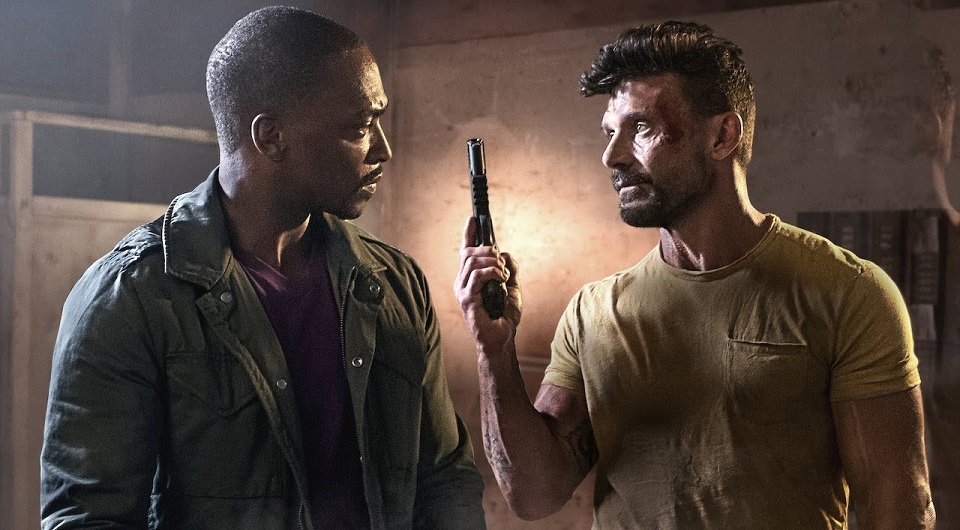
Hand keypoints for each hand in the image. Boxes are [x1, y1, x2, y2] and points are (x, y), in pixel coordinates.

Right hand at [454, 217, 521, 353]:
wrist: (502, 339)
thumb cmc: (504, 316)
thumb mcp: (512, 286)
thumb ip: (510, 268)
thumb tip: (504, 253)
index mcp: (470, 278)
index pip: (466, 251)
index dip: (469, 233)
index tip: (473, 218)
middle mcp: (462, 282)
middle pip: (468, 252)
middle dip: (488, 250)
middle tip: (502, 262)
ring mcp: (462, 290)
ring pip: (472, 261)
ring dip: (492, 262)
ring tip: (504, 274)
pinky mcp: (467, 299)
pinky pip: (477, 275)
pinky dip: (493, 272)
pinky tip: (502, 278)